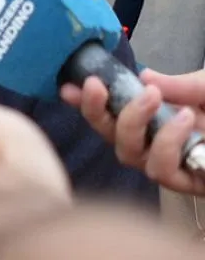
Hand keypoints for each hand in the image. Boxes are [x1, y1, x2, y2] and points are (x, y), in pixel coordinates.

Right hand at [60, 69, 204, 193]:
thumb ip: (177, 83)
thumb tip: (142, 78)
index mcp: (158, 117)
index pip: (113, 112)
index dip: (87, 102)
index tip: (68, 85)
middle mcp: (158, 142)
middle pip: (111, 137)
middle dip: (97, 111)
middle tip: (97, 85)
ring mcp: (173, 164)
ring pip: (130, 156)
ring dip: (134, 123)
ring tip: (157, 99)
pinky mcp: (190, 182)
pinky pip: (163, 172)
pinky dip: (168, 143)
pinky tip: (184, 120)